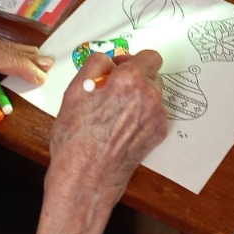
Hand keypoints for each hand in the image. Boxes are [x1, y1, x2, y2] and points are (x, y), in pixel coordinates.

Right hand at [49, 51, 167, 200]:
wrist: (85, 178)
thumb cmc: (76, 140)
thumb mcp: (74, 91)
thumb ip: (95, 65)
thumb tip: (107, 60)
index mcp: (130, 81)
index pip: (149, 56)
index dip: (132, 60)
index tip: (120, 67)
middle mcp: (150, 96)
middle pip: (152, 74)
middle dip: (134, 78)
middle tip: (112, 90)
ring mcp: (157, 117)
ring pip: (153, 94)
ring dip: (138, 96)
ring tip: (114, 112)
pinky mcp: (158, 133)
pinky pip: (154, 113)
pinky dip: (141, 115)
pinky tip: (121, 126)